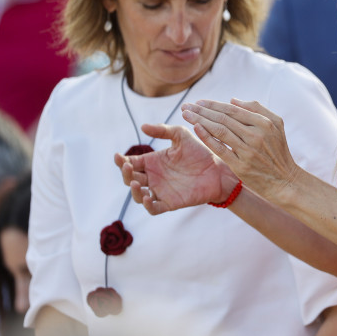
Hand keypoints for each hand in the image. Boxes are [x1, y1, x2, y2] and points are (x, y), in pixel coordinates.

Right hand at [115, 123, 238, 214]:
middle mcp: (153, 177)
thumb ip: (163, 130)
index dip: (122, 161)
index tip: (118, 156)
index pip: (130, 163)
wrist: (218, 169)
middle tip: (128, 166)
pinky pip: (154, 208)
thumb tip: (142, 126)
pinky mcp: (170, 202)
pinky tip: (147, 197)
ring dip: (133, 191)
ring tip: (136, 182)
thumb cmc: (200, 152)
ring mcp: (160, 191)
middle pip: (130, 178)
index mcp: (152, 162)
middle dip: (126, 173)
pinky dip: (148, 205)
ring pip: (138, 195)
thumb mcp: (181, 136)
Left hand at [180, 99, 301, 202]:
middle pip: (223, 118)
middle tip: (186, 106)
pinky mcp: (241, 165)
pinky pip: (220, 149)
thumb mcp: (276, 125)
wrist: (284, 180)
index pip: (233, 110)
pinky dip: (207, 137)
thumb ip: (257, 109)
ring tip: (186, 115)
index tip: (199, 102)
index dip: (214, 104)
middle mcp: (256, 135)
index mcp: (264, 123)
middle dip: (202, 110)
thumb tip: (232, 100)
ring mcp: (248, 151)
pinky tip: (196, 128)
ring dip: (199, 120)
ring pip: (219, 131)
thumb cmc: (278, 150)